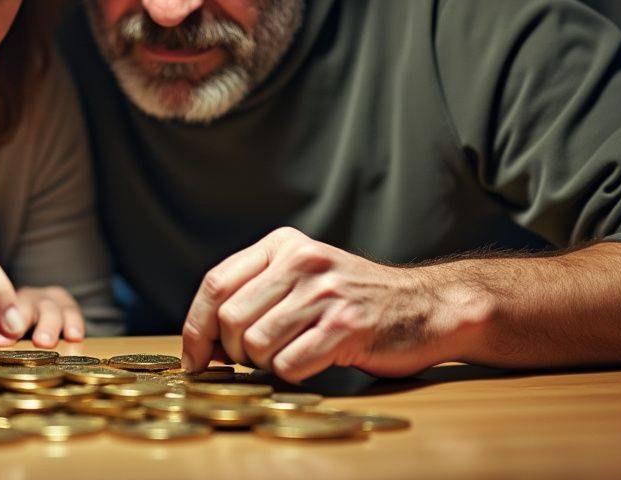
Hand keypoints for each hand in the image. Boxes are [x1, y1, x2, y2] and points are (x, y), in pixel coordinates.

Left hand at [0, 286, 85, 347]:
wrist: (39, 309)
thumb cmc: (11, 326)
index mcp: (6, 302)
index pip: (1, 310)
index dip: (1, 326)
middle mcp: (28, 298)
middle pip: (26, 305)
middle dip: (25, 320)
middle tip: (15, 338)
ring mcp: (50, 300)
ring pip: (51, 309)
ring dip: (49, 326)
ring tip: (46, 343)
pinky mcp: (69, 307)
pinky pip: (73, 313)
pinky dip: (75, 324)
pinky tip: (75, 337)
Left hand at [180, 227, 485, 382]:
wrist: (427, 305)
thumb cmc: (354, 300)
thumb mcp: (302, 276)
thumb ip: (254, 294)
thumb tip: (202, 343)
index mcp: (282, 245)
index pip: (216, 285)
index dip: (196, 328)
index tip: (193, 359)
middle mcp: (301, 261)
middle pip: (230, 319)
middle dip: (231, 353)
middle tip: (251, 361)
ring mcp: (325, 292)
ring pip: (255, 344)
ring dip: (263, 365)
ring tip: (287, 356)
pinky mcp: (347, 326)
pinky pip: (289, 365)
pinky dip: (291, 375)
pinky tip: (311, 363)